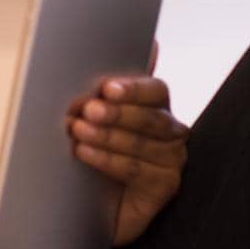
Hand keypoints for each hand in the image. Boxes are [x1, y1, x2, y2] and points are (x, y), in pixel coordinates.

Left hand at [67, 43, 187, 246]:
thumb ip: (110, 88)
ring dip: (107, 136)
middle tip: (88, 110)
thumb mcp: (96, 116)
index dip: (133, 88)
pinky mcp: (164, 187)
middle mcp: (171, 132)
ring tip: (78, 130)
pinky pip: (136, 170)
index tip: (107, 87)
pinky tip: (85, 153)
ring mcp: (171, 161)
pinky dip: (108, 160)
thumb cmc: (95, 154)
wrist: (89, 204)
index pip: (155, 90)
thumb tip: (145, 45)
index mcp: (157, 107)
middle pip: (151, 117)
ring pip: (142, 143)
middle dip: (117, 113)